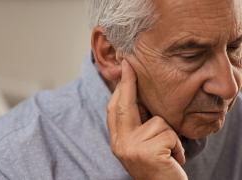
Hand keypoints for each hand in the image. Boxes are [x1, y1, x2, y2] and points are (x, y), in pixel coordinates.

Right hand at [107, 60, 187, 179]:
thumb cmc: (157, 165)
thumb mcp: (142, 144)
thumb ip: (137, 123)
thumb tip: (138, 93)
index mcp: (117, 139)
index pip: (115, 108)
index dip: (120, 87)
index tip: (124, 67)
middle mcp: (119, 143)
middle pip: (123, 105)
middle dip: (128, 82)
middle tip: (129, 62)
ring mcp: (131, 148)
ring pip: (157, 122)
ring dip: (170, 135)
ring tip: (168, 152)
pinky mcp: (148, 153)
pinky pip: (170, 136)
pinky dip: (178, 147)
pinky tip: (174, 160)